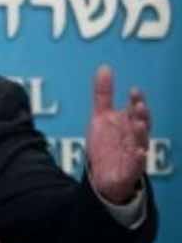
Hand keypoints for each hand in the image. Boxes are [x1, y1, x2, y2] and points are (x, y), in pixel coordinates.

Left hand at [86, 65, 150, 203]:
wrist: (104, 174)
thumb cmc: (107, 143)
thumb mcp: (101, 116)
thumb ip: (103, 94)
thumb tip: (105, 68)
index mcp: (128, 123)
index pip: (135, 109)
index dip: (136, 100)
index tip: (134, 90)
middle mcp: (134, 137)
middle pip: (141, 124)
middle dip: (141, 115)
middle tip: (138, 105)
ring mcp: (134, 153)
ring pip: (141, 142)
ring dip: (141, 133)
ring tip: (138, 124)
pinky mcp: (131, 169)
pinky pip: (137, 164)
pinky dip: (139, 159)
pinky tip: (139, 153)